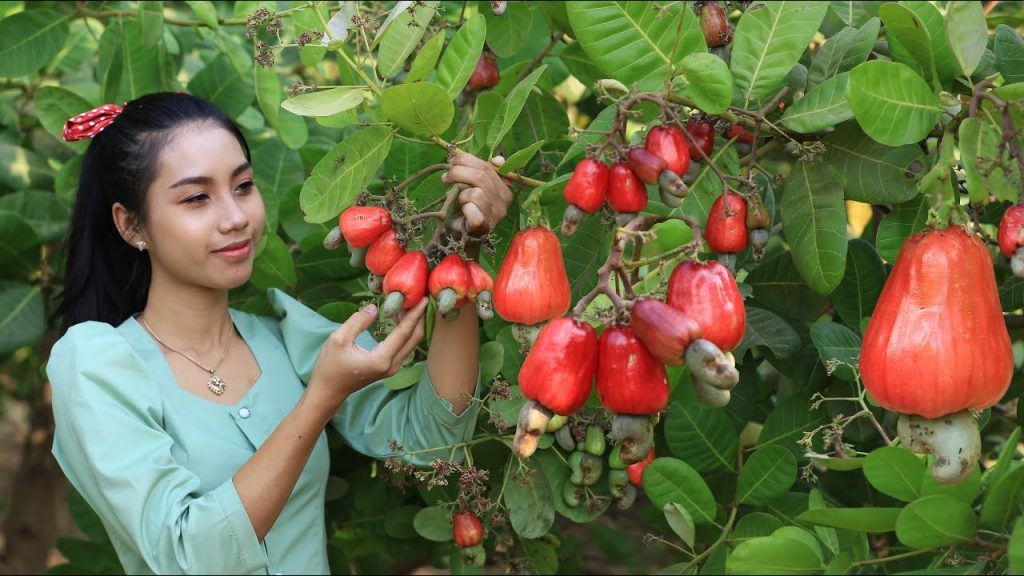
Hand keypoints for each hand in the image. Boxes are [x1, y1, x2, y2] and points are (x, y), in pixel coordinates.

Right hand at [308, 298, 428, 409]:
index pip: (404, 333)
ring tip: (405, 304)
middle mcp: (392, 365)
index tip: (424, 299)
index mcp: (381, 359)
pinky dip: (404, 330)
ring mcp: (392, 368)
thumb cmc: (330, 366)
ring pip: (410, 342)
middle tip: (417, 298)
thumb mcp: (338, 339)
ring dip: (411, 323)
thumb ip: (357, 322)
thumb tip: (374, 308)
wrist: (328, 391)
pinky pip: (403, 346)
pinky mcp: (389, 367)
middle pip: (414, 338)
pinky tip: (397, 317)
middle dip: (418, 317)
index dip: (415, 314)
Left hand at [442, 153, 513, 237]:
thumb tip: (498, 159)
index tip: (453, 162)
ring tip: (458, 200)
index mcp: (504, 188)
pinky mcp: (484, 226)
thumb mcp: (476, 187)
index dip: (467, 160)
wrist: (463, 238)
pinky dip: (464, 207)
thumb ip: (484, 172)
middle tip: (446, 177)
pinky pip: (472, 209)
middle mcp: (504, 201)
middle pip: (481, 176)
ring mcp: (496, 214)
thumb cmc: (467, 210)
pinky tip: (463, 211)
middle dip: (458, 172)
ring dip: (462, 194)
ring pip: (477, 192)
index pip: (487, 166)